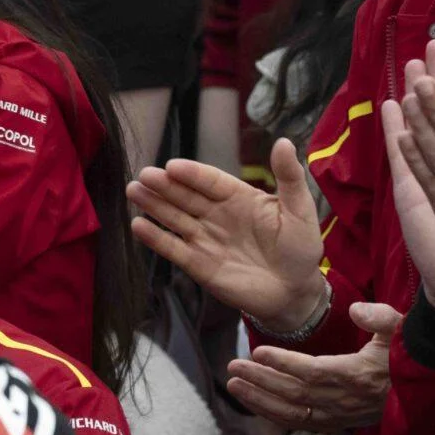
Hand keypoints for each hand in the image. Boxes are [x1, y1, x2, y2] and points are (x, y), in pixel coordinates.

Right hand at [129, 138, 326, 329]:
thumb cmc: (300, 248)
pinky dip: (156, 238)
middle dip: (164, 186)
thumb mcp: (299, 209)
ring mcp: (206, 239)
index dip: (191, 174)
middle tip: (144, 175)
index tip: (172, 166)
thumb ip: (289, 177)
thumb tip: (285, 142)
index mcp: (239, 197)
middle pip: (186, 196)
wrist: (296, 293)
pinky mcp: (200, 265)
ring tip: (134, 191)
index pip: (210, 180)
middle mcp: (217, 215)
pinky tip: (138, 226)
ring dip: (154, 206)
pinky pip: (174, 249)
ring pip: (175, 218)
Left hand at [227, 302, 399, 431]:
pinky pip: (301, 423)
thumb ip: (380, 317)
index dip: (283, 364)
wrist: (423, 389)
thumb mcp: (402, 329)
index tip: (257, 352)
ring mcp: (340, 415)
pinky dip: (275, 415)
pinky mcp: (338, 423)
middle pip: (294, 393)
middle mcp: (345, 400)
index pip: (313, 371)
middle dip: (261, 381)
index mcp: (357, 375)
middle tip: (232, 367)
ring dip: (261, 400)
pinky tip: (256, 403)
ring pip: (293, 412)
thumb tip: (355, 309)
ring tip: (234, 385)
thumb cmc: (407, 354)